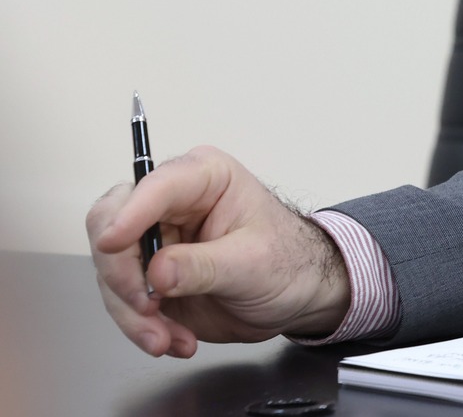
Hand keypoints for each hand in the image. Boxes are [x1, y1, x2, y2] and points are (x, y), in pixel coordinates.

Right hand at [85, 146, 351, 356]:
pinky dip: (140, 326)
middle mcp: (171, 202)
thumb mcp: (253, 262)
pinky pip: (120, 299)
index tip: (112, 244)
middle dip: (122, 273)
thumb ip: (204, 266)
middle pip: (111, 224)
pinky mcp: (147, 275)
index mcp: (204, 178)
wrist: (297, 296)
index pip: (154, 186)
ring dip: (133, 312)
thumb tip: (156, 272)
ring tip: (167, 339)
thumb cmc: (288, 261)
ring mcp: (154, 239)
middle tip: (147, 307)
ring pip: (110, 269)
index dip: (129, 214)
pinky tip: (174, 340)